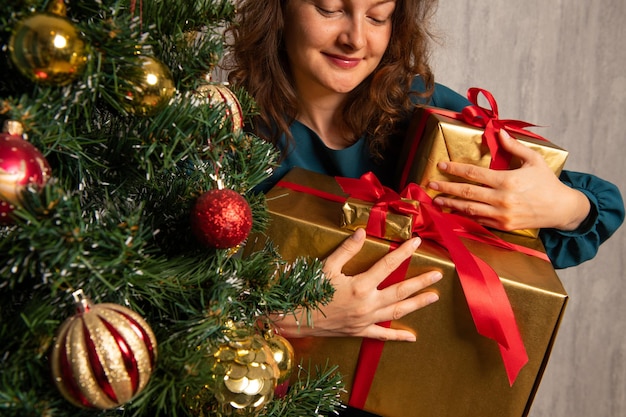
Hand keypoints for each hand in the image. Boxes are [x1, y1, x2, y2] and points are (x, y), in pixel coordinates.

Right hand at [271, 228, 441, 341]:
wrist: (294, 318)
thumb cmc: (309, 290)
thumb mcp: (326, 266)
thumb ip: (346, 250)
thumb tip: (362, 232)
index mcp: (360, 285)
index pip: (388, 265)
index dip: (404, 252)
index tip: (416, 243)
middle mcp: (367, 303)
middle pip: (401, 291)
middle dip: (421, 281)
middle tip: (438, 275)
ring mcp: (366, 319)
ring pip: (397, 311)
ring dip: (417, 304)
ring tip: (433, 297)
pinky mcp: (360, 331)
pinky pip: (382, 335)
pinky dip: (398, 336)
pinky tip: (412, 337)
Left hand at [427, 129, 589, 231]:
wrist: (561, 209)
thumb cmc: (547, 182)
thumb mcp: (534, 160)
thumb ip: (514, 146)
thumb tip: (499, 132)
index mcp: (507, 181)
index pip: (474, 174)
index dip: (455, 169)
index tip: (441, 165)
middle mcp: (502, 199)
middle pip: (466, 192)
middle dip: (446, 187)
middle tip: (430, 184)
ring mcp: (501, 215)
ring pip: (469, 209)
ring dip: (451, 204)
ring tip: (436, 199)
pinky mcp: (503, 226)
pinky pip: (479, 220)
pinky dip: (464, 215)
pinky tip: (454, 211)